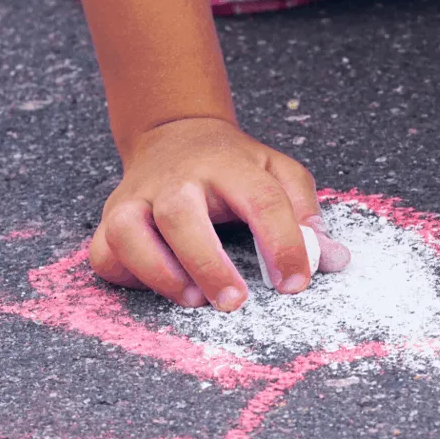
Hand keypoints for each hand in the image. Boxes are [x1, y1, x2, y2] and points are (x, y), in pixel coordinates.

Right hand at [89, 117, 349, 311]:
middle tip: (235, 302)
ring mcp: (137, 198)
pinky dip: (126, 275)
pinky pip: (106, 252)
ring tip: (193, 301)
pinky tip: (156, 290)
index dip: (282, 241)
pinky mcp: (111, 221)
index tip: (295, 284)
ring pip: (129, 231)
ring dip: (159, 271)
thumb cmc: (232, 169)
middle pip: (181, 214)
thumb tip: (334, 260)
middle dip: (208, 262)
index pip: (260, 199)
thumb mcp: (276, 172)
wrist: (173, 136)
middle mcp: (177, 179)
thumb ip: (304, 211)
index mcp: (228, 164)